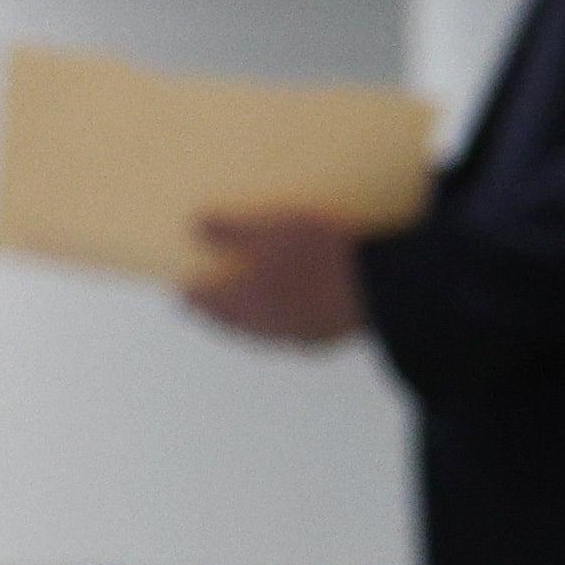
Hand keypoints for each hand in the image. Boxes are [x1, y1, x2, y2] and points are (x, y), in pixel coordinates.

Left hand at [184, 209, 372, 345]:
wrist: (384, 286)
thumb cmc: (326, 254)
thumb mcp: (275, 228)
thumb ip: (233, 230)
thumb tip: (195, 225)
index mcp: (247, 299)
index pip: (207, 303)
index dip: (192, 298)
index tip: (181, 294)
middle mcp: (267, 324)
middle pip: (232, 324)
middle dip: (216, 316)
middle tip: (204, 309)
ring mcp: (298, 335)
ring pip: (261, 334)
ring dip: (247, 326)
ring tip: (243, 315)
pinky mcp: (327, 338)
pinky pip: (292, 336)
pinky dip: (281, 328)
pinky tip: (290, 318)